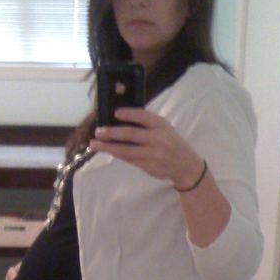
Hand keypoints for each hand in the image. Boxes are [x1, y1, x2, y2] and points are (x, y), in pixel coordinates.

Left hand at [89, 107, 203, 189]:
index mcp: (161, 125)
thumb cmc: (170, 142)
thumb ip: (147, 125)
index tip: (115, 113)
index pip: (143, 116)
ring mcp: (153, 154)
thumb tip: (118, 120)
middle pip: (131, 134)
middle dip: (112, 133)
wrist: (185, 165)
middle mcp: (158, 139)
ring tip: (94, 144)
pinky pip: (129, 159)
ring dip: (108, 147)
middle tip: (98, 131)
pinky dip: (117, 154)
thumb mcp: (164, 128)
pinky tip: (107, 150)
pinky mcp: (148, 166)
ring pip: (126, 150)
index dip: (129, 114)